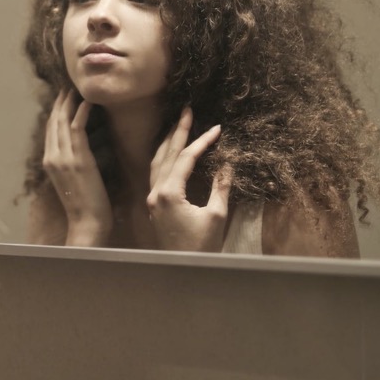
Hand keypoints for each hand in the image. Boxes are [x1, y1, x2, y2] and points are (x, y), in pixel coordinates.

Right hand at [43, 89, 112, 245]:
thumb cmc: (84, 205)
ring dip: (70, 103)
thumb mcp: (71, 180)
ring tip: (77, 90)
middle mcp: (51, 157)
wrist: (86, 222)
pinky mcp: (78, 159)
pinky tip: (87, 102)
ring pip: (63, 122)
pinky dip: (81, 113)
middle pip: (53, 122)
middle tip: (68, 87)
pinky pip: (77, 129)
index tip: (62, 97)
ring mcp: (63, 158)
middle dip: (60, 103)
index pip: (50, 130)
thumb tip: (78, 148)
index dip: (55, 112)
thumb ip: (70, 162)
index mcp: (49, 162)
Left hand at [147, 106, 232, 251]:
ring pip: (157, 162)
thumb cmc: (201, 247)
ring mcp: (153, 198)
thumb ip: (220, 187)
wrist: (182, 270)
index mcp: (168, 193)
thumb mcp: (216, 216)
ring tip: (179, 124)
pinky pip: (156, 173)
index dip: (201, 141)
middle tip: (187, 110)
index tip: (217, 128)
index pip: (185, 158)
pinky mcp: (155, 205)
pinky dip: (164, 158)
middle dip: (178, 131)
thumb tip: (227, 162)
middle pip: (166, 155)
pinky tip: (171, 151)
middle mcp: (156, 192)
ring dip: (168, 142)